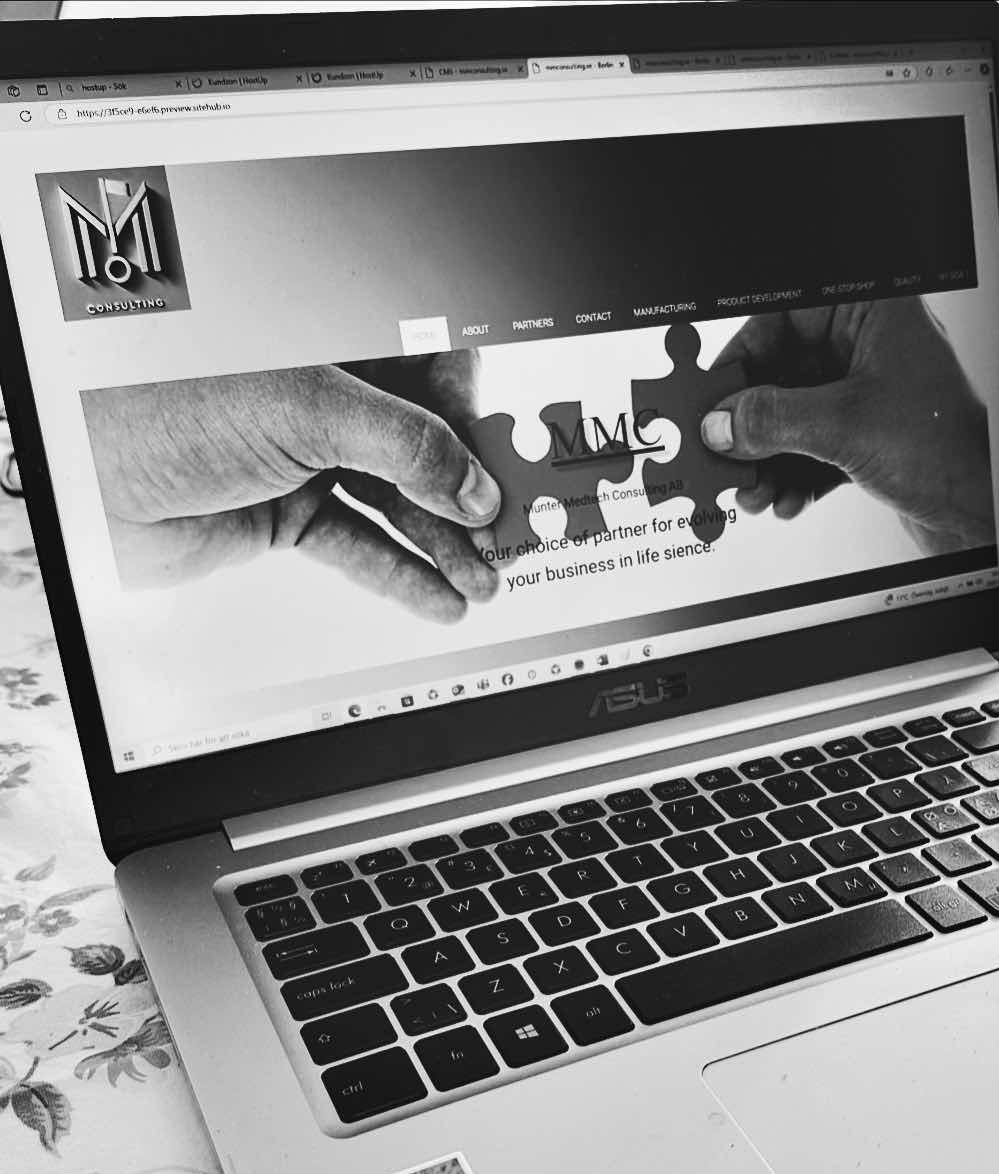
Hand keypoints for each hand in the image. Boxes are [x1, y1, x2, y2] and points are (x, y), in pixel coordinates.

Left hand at [82, 353, 500, 622]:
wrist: (82, 475)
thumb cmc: (167, 406)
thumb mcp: (305, 410)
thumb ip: (402, 445)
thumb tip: (472, 485)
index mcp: (334, 345)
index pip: (431, 376)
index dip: (473, 424)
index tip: (505, 469)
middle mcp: (325, 397)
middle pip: (422, 448)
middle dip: (469, 499)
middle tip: (511, 540)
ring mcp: (307, 456)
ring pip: (396, 502)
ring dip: (444, 546)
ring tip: (485, 583)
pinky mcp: (286, 511)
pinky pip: (358, 543)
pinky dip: (399, 573)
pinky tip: (439, 597)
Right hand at [700, 300, 994, 555]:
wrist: (983, 514)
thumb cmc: (948, 451)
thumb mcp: (844, 429)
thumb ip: (773, 419)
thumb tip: (721, 421)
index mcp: (873, 313)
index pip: (785, 316)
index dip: (746, 355)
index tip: (717, 394)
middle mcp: (869, 346)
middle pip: (782, 372)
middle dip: (753, 423)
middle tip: (726, 453)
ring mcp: (868, 392)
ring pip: (792, 415)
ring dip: (767, 458)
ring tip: (755, 491)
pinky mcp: (867, 436)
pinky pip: (810, 447)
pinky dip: (792, 475)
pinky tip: (786, 500)